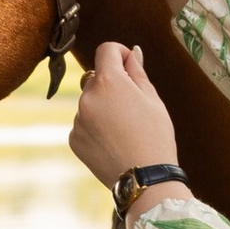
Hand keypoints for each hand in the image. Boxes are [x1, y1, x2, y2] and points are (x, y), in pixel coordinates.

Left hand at [68, 40, 179, 188]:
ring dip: (103, 107)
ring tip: (124, 130)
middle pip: (98, 78)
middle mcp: (87, 97)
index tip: (129, 64)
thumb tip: (130, 53)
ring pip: (90, 102)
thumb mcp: (152, 99)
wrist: (145, 178)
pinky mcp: (74, 138)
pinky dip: (96, 127)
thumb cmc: (155, 136)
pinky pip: (84, 123)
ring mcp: (78, 119)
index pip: (106, 50)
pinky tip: (113, 142)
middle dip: (113, 84)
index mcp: (109, 81)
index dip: (120, 53)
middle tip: (133, 107)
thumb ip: (137, 72)